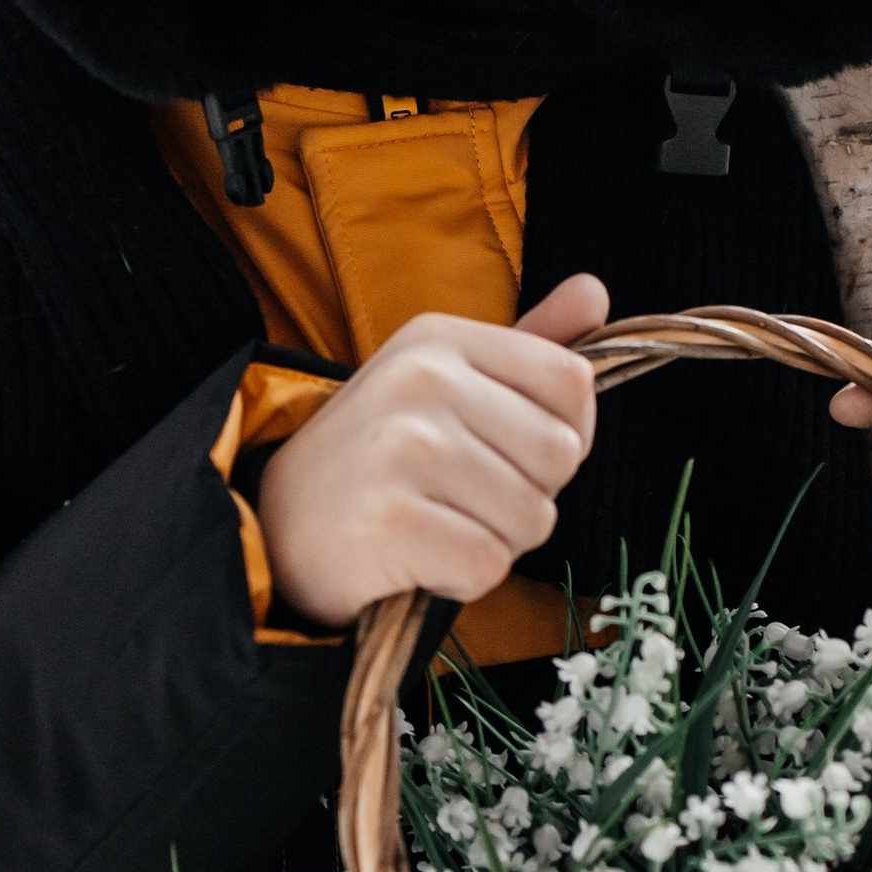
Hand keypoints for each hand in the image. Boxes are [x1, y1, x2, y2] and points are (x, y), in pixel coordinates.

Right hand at [257, 274, 607, 625]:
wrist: (275, 530)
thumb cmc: (377, 461)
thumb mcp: (443, 383)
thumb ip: (526, 347)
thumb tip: (597, 291)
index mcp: (439, 338)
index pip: (572, 382)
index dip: (560, 434)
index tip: (501, 451)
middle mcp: (420, 379)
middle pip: (561, 455)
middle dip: (527, 495)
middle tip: (456, 497)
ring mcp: (402, 447)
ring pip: (533, 518)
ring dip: (494, 541)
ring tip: (433, 525)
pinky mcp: (389, 521)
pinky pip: (489, 565)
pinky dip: (461, 579)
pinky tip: (415, 559)